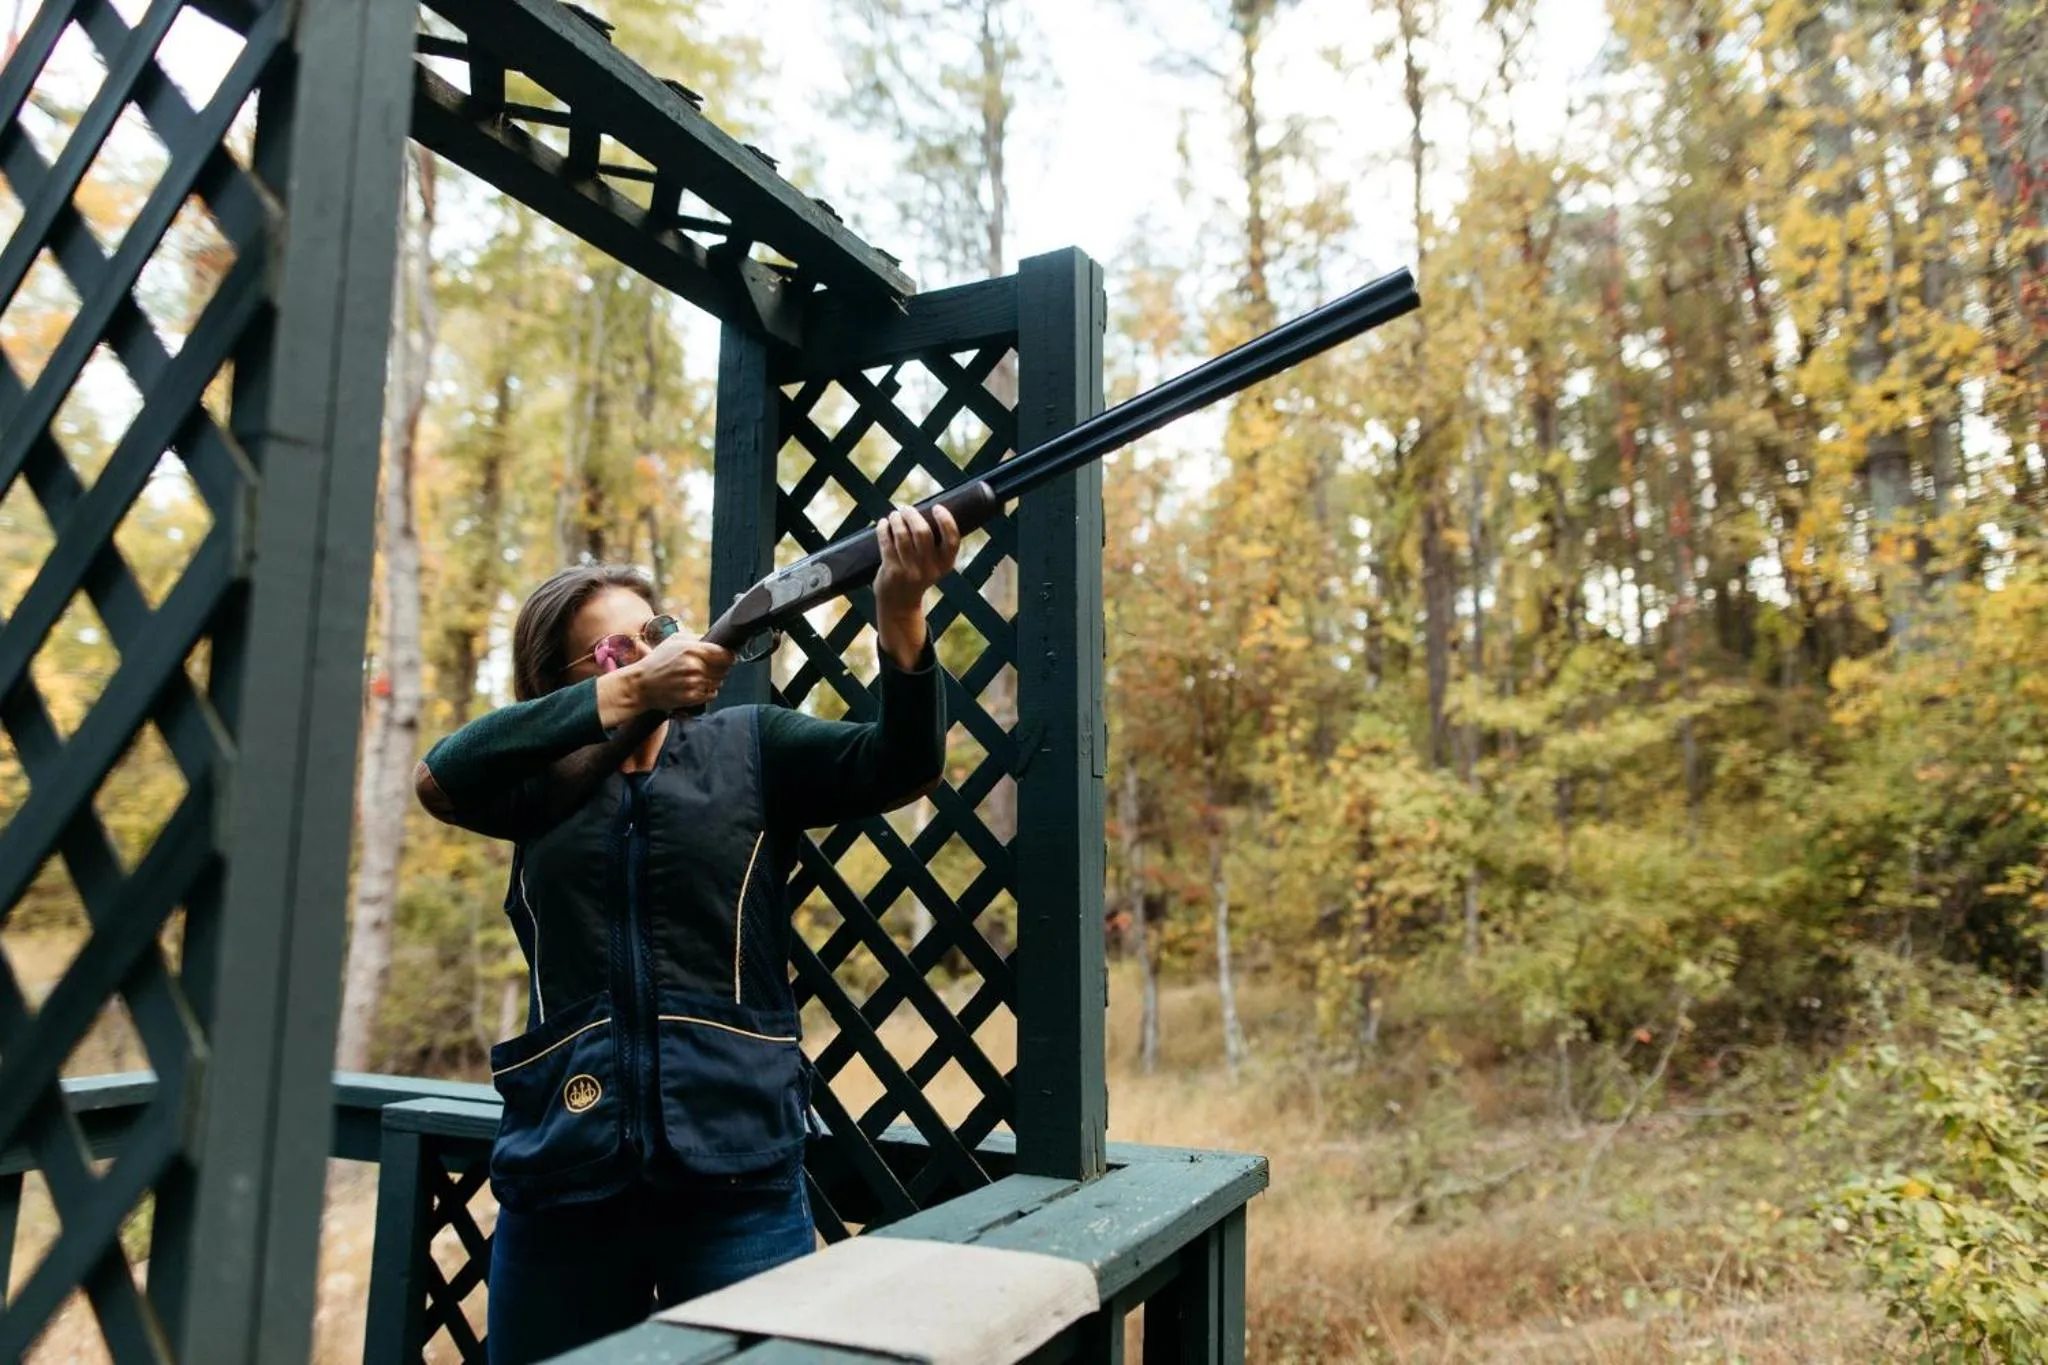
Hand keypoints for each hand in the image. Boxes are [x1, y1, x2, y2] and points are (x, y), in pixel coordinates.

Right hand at [604, 635, 734, 718]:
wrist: (641, 685)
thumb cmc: (657, 661)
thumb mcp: (674, 640)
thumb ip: (696, 637)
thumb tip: (715, 638)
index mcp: (692, 650)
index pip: (726, 654)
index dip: (729, 656)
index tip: (726, 657)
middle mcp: (695, 666)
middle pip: (725, 669)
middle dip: (720, 668)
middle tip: (709, 667)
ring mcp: (694, 683)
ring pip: (719, 682)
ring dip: (714, 680)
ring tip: (699, 677)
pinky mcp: (692, 697)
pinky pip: (712, 694)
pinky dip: (708, 691)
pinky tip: (696, 686)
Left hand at [873, 506, 960, 669]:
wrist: (900, 604)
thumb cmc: (918, 575)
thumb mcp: (934, 565)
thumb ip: (934, 544)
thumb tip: (923, 511)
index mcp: (945, 564)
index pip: (952, 540)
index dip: (946, 520)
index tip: (937, 508)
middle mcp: (930, 569)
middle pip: (923, 532)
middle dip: (912, 515)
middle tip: (906, 509)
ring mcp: (910, 571)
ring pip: (902, 535)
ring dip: (897, 520)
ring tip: (895, 515)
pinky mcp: (892, 571)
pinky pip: (886, 543)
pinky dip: (884, 529)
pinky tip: (883, 523)